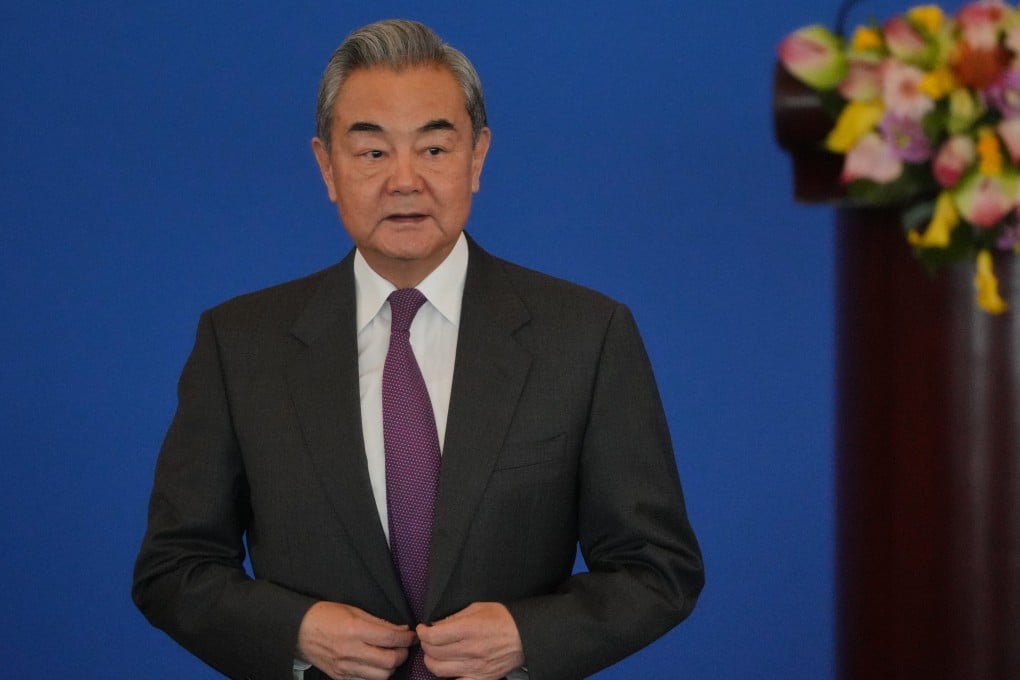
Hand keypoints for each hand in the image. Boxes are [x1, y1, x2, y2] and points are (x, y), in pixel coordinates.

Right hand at [297, 601, 415, 679]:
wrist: (300, 631)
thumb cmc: (326, 616)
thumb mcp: (354, 610)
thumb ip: (379, 622)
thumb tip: (401, 630)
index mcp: (355, 630)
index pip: (391, 639)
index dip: (407, 638)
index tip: (412, 635)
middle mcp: (350, 651)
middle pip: (389, 661)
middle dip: (402, 653)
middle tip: (403, 646)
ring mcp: (345, 667)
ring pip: (381, 676)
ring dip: (391, 667)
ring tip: (390, 656)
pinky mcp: (341, 677)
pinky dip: (376, 675)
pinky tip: (375, 664)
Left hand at [417, 602, 524, 679]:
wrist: (525, 636)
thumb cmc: (503, 618)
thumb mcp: (477, 608)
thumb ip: (454, 617)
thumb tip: (436, 626)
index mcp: (469, 629)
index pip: (433, 637)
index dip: (423, 633)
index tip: (422, 629)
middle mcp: (470, 650)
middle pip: (434, 653)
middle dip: (426, 645)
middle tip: (428, 639)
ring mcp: (475, 668)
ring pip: (439, 670)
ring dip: (431, 661)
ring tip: (435, 653)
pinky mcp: (481, 679)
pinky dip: (447, 678)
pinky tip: (448, 668)